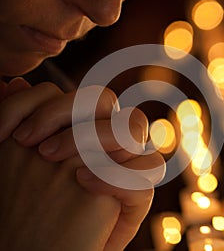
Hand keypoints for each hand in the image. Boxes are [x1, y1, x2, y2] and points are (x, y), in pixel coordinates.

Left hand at [0, 80, 164, 249]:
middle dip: (69, 113)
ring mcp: (126, 167)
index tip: (13, 133)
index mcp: (85, 129)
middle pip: (108, 101)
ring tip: (52, 160)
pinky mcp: (136, 198)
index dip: (51, 104)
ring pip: (134, 127)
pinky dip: (116, 176)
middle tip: (37, 148)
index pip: (83, 95)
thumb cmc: (24, 205)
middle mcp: (107, 143)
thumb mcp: (12, 157)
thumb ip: (16, 118)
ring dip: (94, 136)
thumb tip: (15, 83)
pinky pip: (144, 176)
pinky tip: (84, 184)